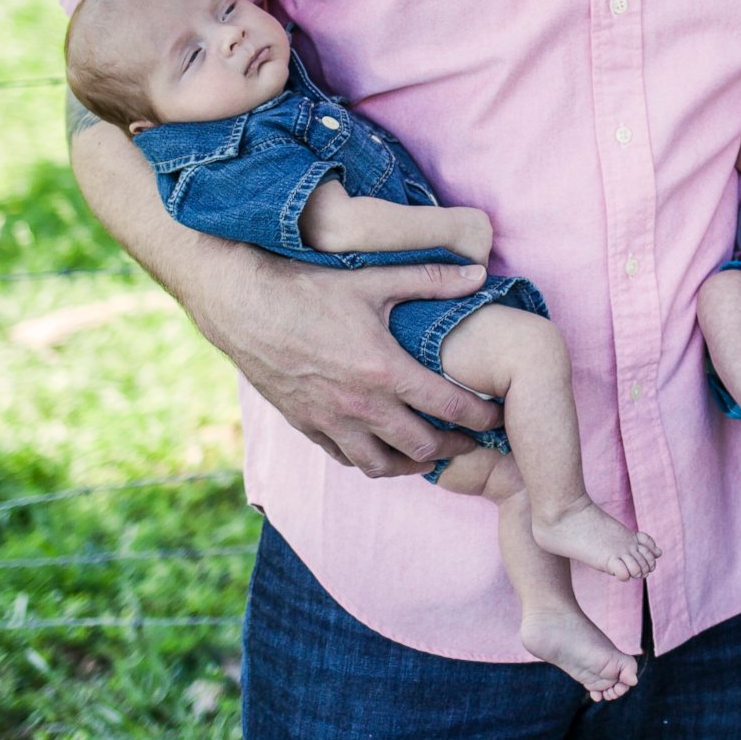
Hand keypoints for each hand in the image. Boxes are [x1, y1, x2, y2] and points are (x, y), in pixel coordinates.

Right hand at [186, 248, 503, 478]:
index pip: (448, 406)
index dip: (480, 417)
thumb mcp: (373, 281)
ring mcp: (331, 422)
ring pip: (383, 465)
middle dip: (455, 447)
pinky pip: (347, 459)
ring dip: (412, 463)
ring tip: (431, 453)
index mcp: (384, 370)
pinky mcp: (307, 427)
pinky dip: (371, 459)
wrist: (243, 307)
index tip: (496, 417)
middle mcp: (360, 405)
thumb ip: (430, 278)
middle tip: (473, 441)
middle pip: (421, 446)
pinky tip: (383, 447)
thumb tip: (478, 274)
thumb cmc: (309, 290)